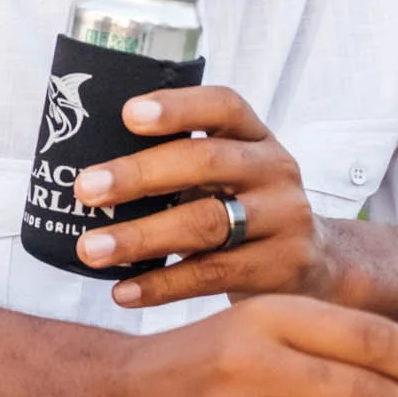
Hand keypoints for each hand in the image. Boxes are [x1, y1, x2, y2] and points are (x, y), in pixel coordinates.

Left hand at [70, 86, 346, 309]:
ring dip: (140, 237)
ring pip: (207, 224)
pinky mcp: (281, 267)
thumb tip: (82, 166)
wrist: (314, 261)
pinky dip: (162, 285)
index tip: (128, 114)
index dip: (178, 107)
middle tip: (85, 189)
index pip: (224, 106)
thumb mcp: (226, 172)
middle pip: (207, 163)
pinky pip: (213, 274)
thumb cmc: (242, 206)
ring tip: (90, 249)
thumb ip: (177, 162)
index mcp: (254, 136)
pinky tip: (123, 291)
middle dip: (140, 174)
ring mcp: (284, 218)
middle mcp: (274, 169)